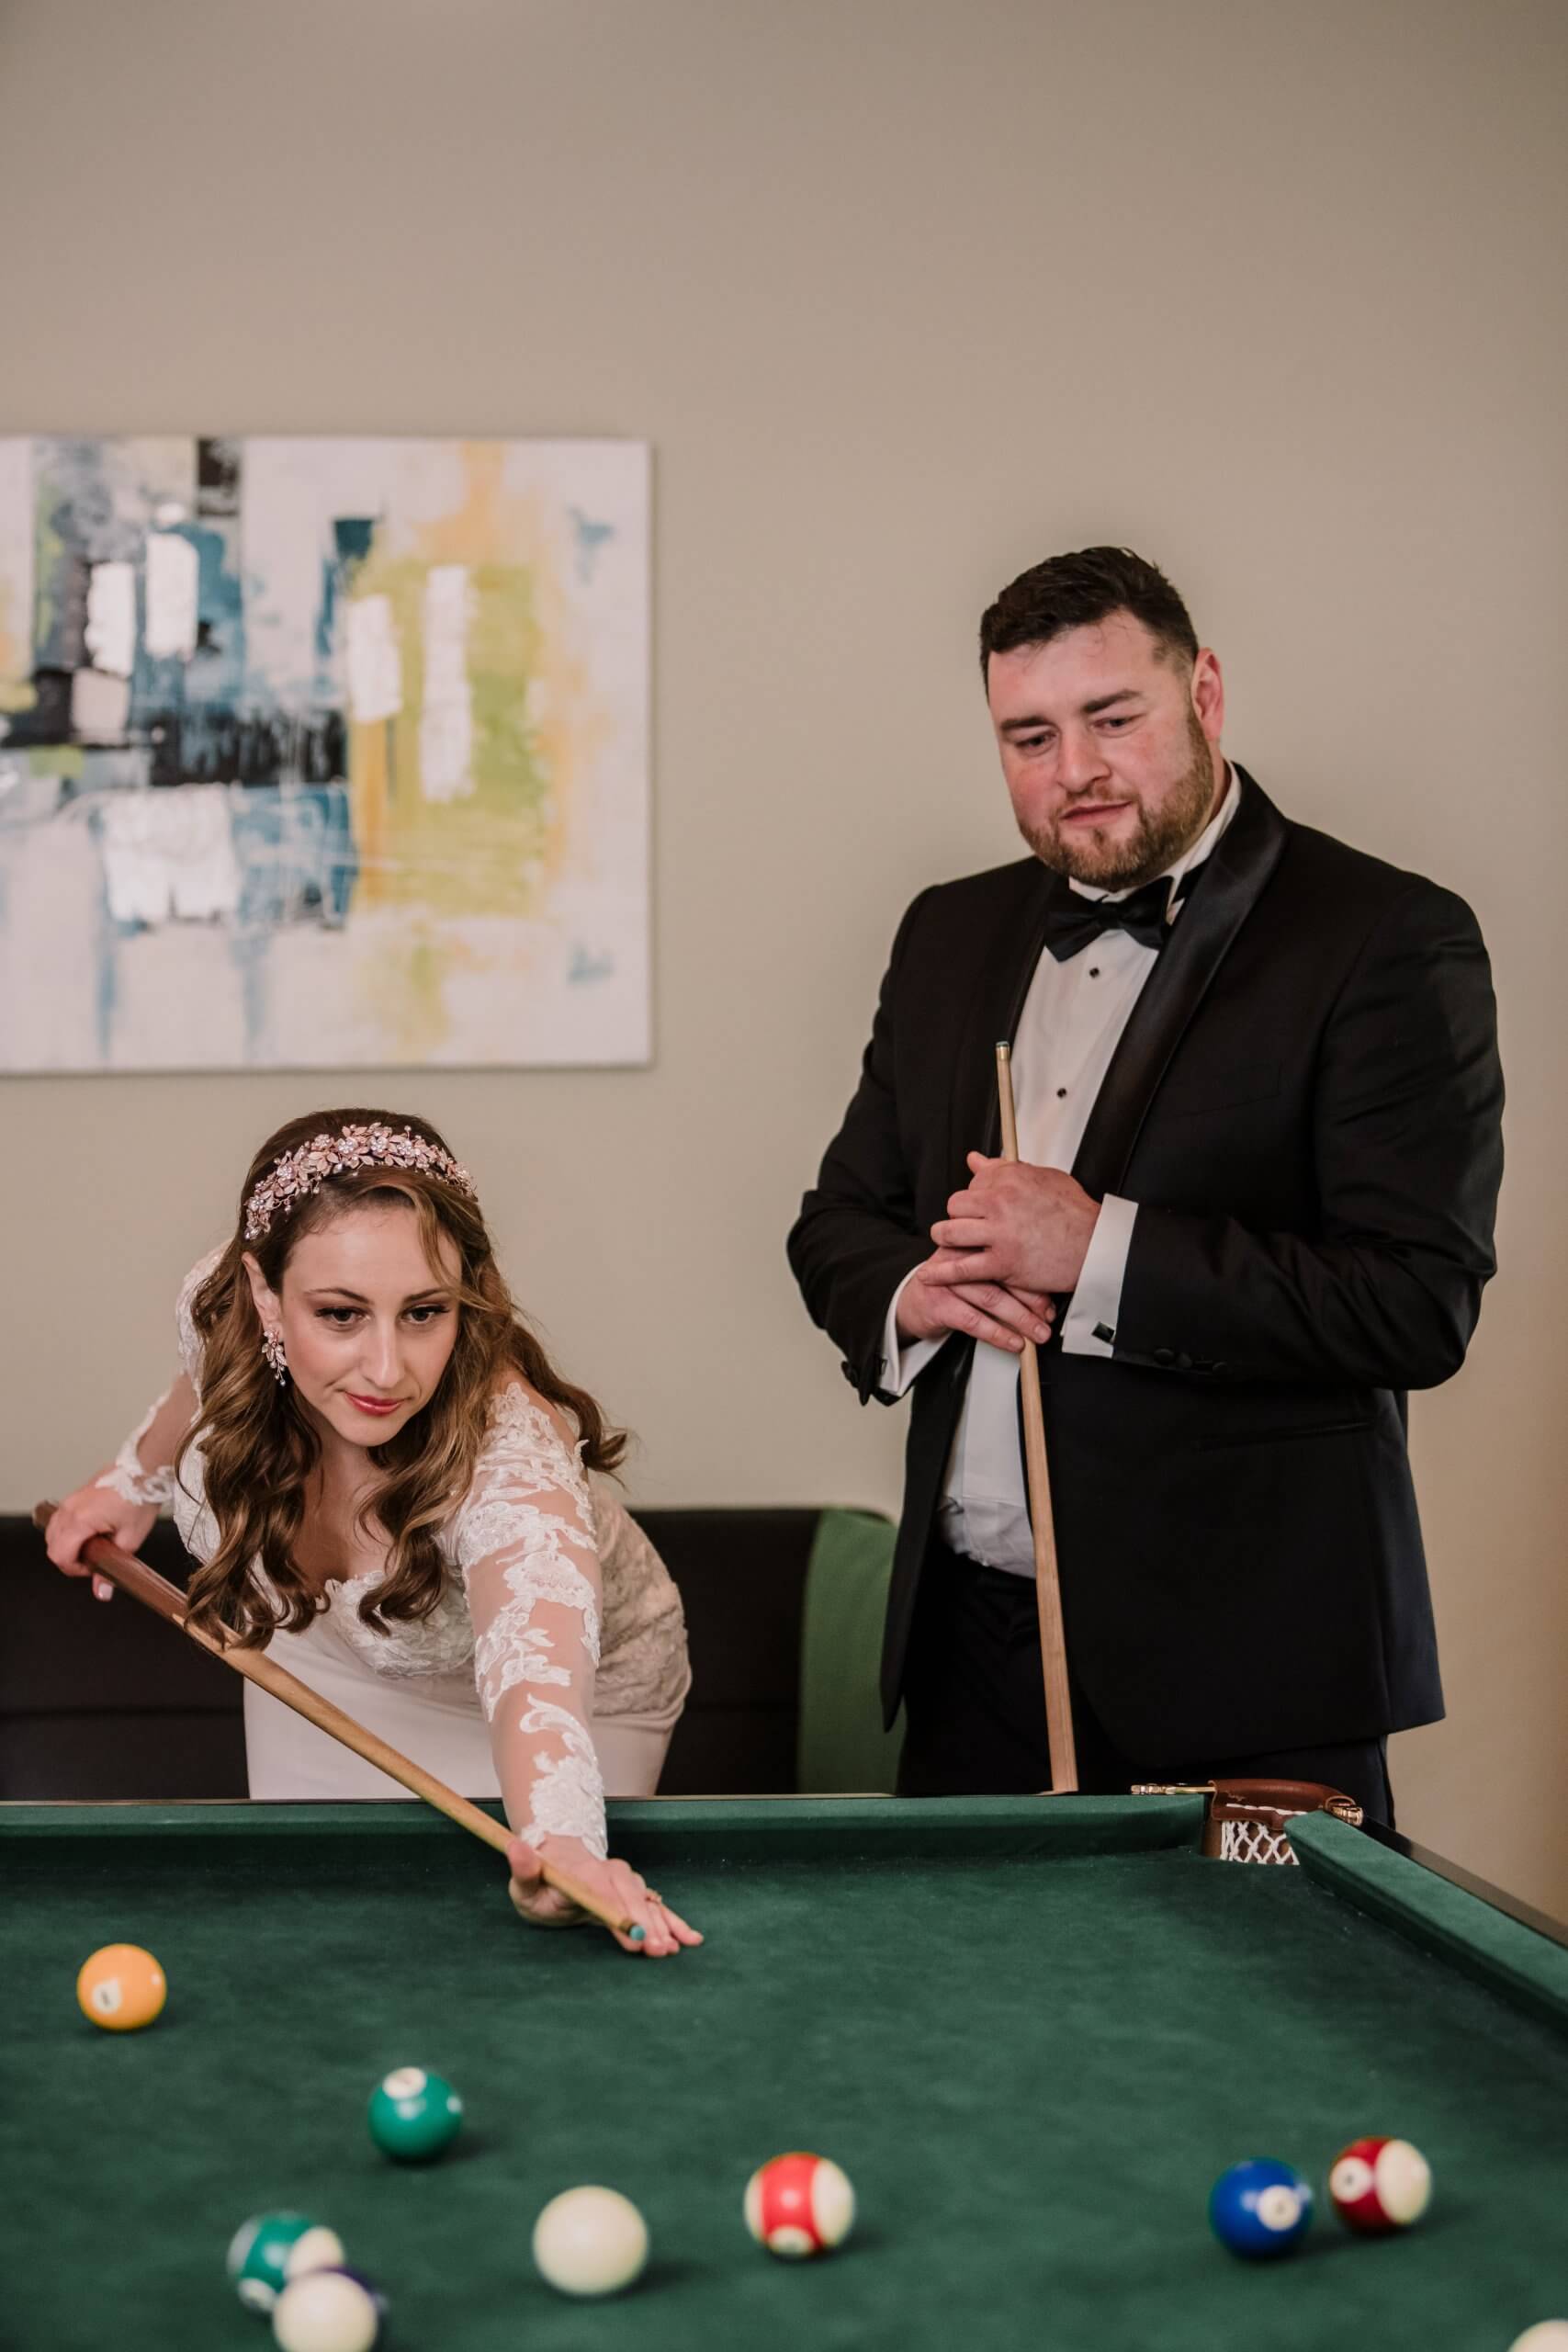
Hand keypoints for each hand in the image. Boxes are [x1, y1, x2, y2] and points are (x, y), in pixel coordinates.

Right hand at [42, 1484, 158, 1601]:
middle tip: (94, 1560)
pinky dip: (69, 1531)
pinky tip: (91, 1532)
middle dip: (69, 1559)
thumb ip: (112, 1567)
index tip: (93, 1570)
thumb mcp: (130, 1539)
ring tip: (93, 1546)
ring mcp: (70, 1500)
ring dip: (67, 1544)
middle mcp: (69, 1509)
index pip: (60, 1556)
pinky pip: (61, 1518)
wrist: (145, 1469)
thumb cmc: (140, 1498)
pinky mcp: (75, 1495)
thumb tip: (102, 1590)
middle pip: (52, 1545)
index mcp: (79, 1520)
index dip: (75, 1570)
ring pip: (53, 1531)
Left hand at [506, 1833, 702, 1957]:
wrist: (557, 1870)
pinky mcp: (633, 1895)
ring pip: (647, 1901)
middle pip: (632, 1896)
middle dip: (648, 1923)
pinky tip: (688, 1938)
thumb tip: (517, 1847)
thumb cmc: (540, 1882)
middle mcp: (610, 1873)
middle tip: (659, 1950)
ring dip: (663, 1924)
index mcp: (584, 1873)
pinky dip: (673, 1921)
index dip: (622, 1913)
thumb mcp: (524, 1880)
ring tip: (674, 1948)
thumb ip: (523, 1868)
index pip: (605, 1892)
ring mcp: (625, 1882)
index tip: (635, 1935)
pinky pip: (656, 1907)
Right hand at [897, 1261, 1055, 1353]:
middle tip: (1050, 1319)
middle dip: (1032, 1301)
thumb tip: (1047, 1296)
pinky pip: (973, 1320)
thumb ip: (1005, 1273)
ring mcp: (947, 1280)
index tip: (1052, 1302)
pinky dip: (998, 1334)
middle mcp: (960, 1257)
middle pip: (1003, 1275)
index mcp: (973, 1243)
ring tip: (1037, 1335)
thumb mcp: (978, 1271)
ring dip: (1020, 1320)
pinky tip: (1013, 1343)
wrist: (913, 1301)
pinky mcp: (938, 1304)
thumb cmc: (953, 1286)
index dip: (1035, 1280)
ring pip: (991, 1298)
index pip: (1010, 1257)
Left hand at [926, 1153, 1101, 1293]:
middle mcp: (1000, 1201)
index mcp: (1010, 1177)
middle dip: (957, 1215)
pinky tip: (930, 1274)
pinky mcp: (1001, 1262)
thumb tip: (977, 1159)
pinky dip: (942, 1273)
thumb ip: (1006, 1168)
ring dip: (945, 1238)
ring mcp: (999, 1233)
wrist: (1096, 1245)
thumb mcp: (1044, 1178)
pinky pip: (961, 1268)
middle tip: (965, 1224)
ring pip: (949, 1232)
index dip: (974, 1195)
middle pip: (955, 1205)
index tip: (979, 1204)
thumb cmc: (1076, 1214)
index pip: (973, 1180)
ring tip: (948, 1241)